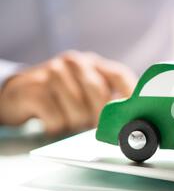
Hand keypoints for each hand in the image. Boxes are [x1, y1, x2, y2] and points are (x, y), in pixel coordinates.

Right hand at [0, 50, 136, 134]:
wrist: (20, 94)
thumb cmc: (62, 97)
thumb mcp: (88, 93)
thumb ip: (110, 100)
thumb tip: (133, 121)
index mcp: (94, 63)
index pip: (120, 75)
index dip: (131, 97)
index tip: (135, 115)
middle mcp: (75, 62)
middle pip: (100, 94)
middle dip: (100, 117)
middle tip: (94, 126)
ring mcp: (52, 72)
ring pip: (79, 111)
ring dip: (76, 125)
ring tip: (70, 122)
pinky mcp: (33, 88)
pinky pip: (56, 119)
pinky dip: (57, 128)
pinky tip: (52, 123)